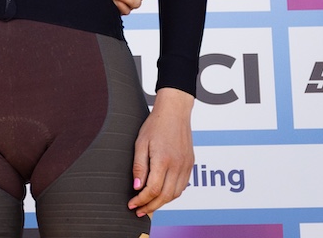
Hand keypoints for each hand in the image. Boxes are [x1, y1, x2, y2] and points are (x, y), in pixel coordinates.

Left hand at [128, 87, 194, 216]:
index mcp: (163, 160)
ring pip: (175, 194)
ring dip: (162, 203)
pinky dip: (172, 194)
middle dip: (151, 207)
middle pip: (165, 196)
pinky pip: (182, 186)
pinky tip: (162, 194)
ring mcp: (186, 166)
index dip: (141, 200)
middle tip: (139, 211)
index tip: (131, 204)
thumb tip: (137, 187)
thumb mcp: (140, 143)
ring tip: (148, 205)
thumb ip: (139, 166)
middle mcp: (178, 165)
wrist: (175, 112)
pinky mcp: (190, 164)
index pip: (153, 190)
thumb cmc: (155, 124)